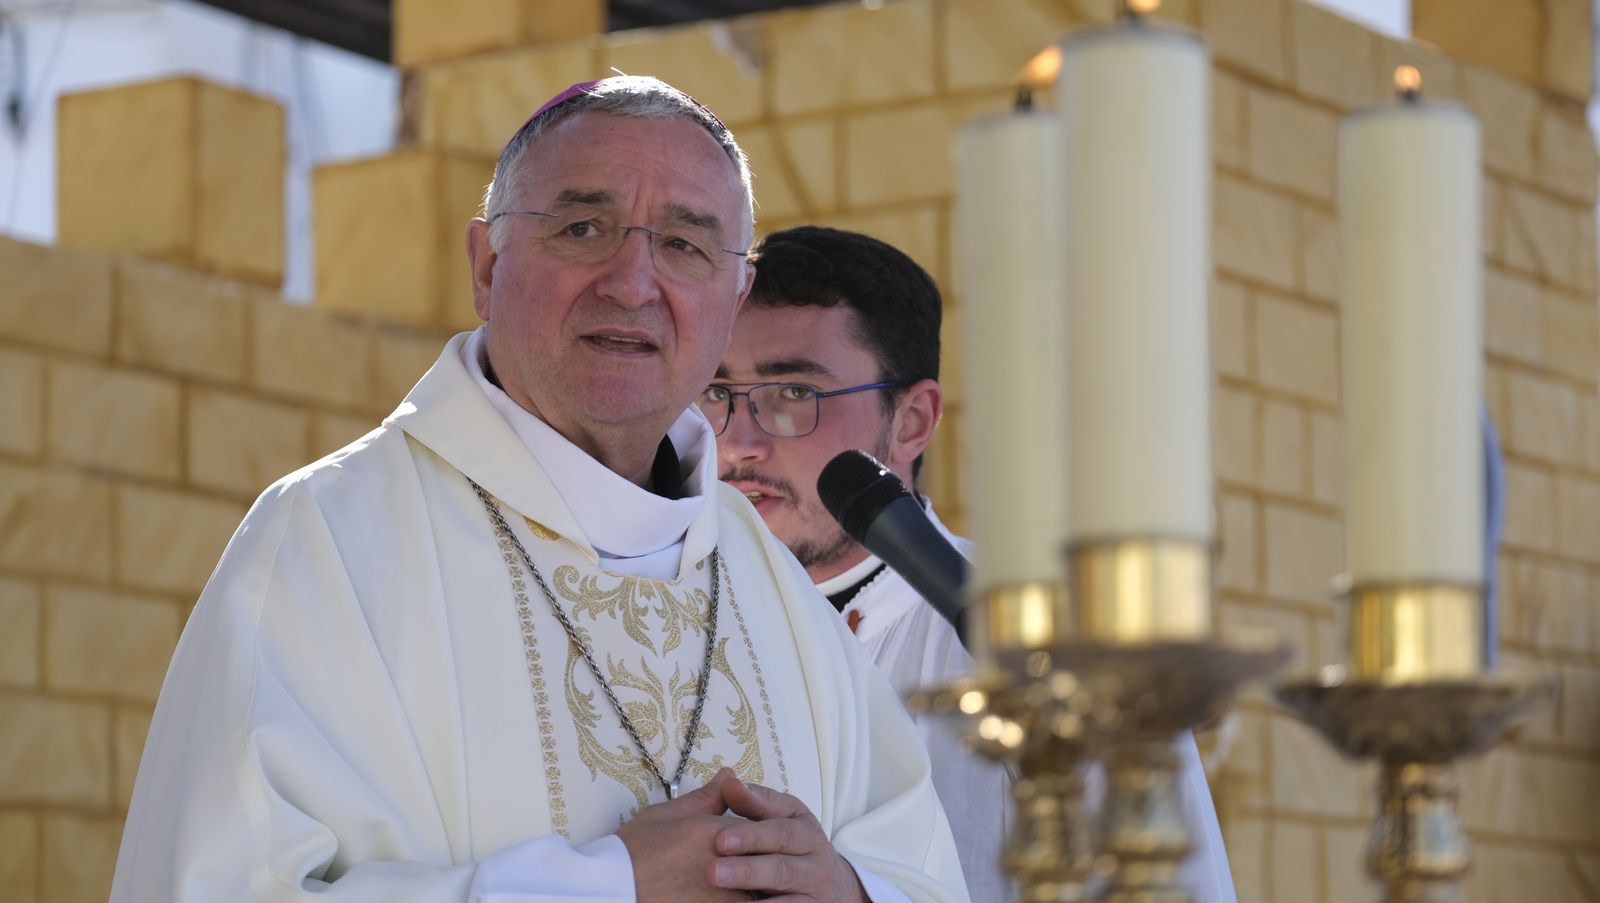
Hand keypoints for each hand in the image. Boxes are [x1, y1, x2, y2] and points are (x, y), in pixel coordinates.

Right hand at [617, 768, 749, 902]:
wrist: (613, 889)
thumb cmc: (633, 852)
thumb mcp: (666, 814)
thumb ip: (707, 797)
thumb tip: (730, 775)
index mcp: (720, 832)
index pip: (758, 828)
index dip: (752, 832)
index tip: (737, 840)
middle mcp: (730, 863)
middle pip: (763, 858)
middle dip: (757, 858)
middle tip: (733, 863)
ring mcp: (727, 896)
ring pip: (758, 889)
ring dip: (751, 885)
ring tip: (729, 884)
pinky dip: (739, 900)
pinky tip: (718, 897)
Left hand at [708, 776, 867, 902]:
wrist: (832, 888)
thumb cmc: (793, 847)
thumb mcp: (782, 818)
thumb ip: (754, 802)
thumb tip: (727, 780)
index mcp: (804, 830)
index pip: (779, 829)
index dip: (750, 831)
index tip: (720, 833)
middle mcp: (814, 861)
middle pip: (780, 865)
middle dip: (747, 865)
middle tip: (714, 865)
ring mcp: (813, 890)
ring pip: (785, 892)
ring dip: (752, 887)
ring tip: (717, 884)